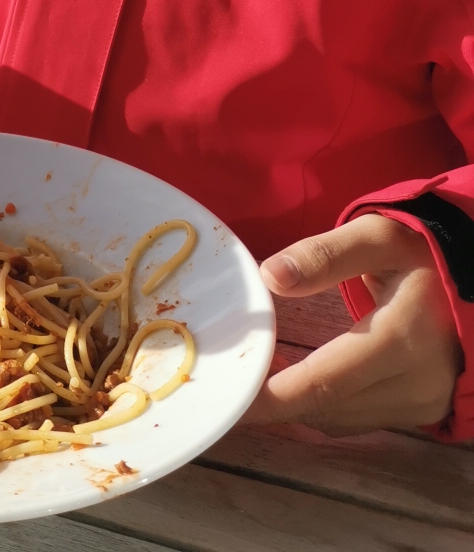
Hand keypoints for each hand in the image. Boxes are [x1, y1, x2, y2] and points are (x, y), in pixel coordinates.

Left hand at [246, 214, 460, 434]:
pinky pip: (360, 418)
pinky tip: (297, 381)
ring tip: (258, 374)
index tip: (232, 396)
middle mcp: (416, 382)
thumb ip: (323, 255)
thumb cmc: (421, 252)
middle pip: (330, 406)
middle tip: (232, 380)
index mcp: (402, 337)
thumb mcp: (376, 237)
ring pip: (343, 418)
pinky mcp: (423, 412)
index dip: (275, 396)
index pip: (327, 381)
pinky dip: (325, 405)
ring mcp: (423, 403)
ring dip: (299, 403)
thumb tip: (270, 276)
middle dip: (276, 399)